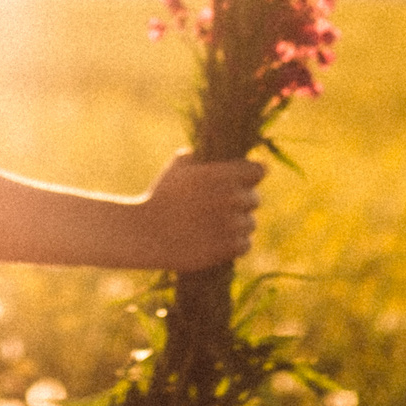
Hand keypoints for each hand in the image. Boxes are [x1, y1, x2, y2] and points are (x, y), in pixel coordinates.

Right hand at [137, 151, 264, 270]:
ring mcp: (232, 224)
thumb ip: (202, 158)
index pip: (259, 170)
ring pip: (251, 223)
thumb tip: (215, 158)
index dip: (252, 174)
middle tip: (223, 206)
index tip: (246, 179)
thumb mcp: (177, 167)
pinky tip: (219, 239)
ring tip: (217, 225)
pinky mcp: (228, 248)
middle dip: (242, 201)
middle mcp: (231, 198)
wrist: (146, 232)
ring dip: (238, 223)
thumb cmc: (159, 197)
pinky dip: (235, 243)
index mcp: (222, 175)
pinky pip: (246, 244)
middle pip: (256, 198)